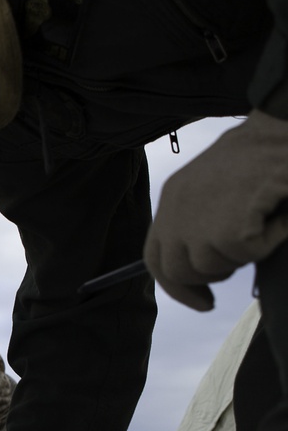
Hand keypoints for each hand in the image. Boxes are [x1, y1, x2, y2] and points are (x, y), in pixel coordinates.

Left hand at [144, 108, 287, 310]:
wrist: (281, 131)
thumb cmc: (258, 154)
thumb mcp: (213, 187)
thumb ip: (199, 222)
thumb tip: (203, 265)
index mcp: (171, 199)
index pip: (155, 257)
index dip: (174, 285)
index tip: (199, 299)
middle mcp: (175, 213)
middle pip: (178, 271)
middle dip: (204, 282)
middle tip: (227, 278)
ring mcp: (198, 224)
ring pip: (216, 268)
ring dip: (244, 253)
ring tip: (262, 219)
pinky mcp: (227, 232)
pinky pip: (250, 255)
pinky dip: (270, 240)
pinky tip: (276, 214)